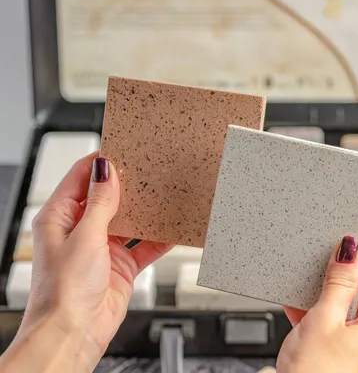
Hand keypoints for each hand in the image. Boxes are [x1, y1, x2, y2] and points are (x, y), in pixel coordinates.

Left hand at [0, 152, 172, 371]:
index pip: (81, 178)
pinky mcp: (121, 266)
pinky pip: (144, 246)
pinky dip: (159, 239)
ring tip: (164, 195)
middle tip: (150, 169)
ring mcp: (102, 248)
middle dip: (128, 185)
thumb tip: (107, 171)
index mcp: (59, 218)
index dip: (101, 162)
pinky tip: (173, 230)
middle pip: (107, 197)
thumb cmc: (63, 291)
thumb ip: (101, 203)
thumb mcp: (85, 237)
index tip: (123, 149)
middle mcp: (80, 231)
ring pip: (128, 221)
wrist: (74, 333)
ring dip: (145, 212)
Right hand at [278, 237, 357, 372]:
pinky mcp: (352, 360)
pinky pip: (343, 328)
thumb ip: (339, 281)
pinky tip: (304, 305)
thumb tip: (350, 250)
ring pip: (355, 309)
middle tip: (329, 255)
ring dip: (333, 293)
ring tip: (312, 281)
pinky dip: (326, 314)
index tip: (356, 234)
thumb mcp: (323, 318)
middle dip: (350, 271)